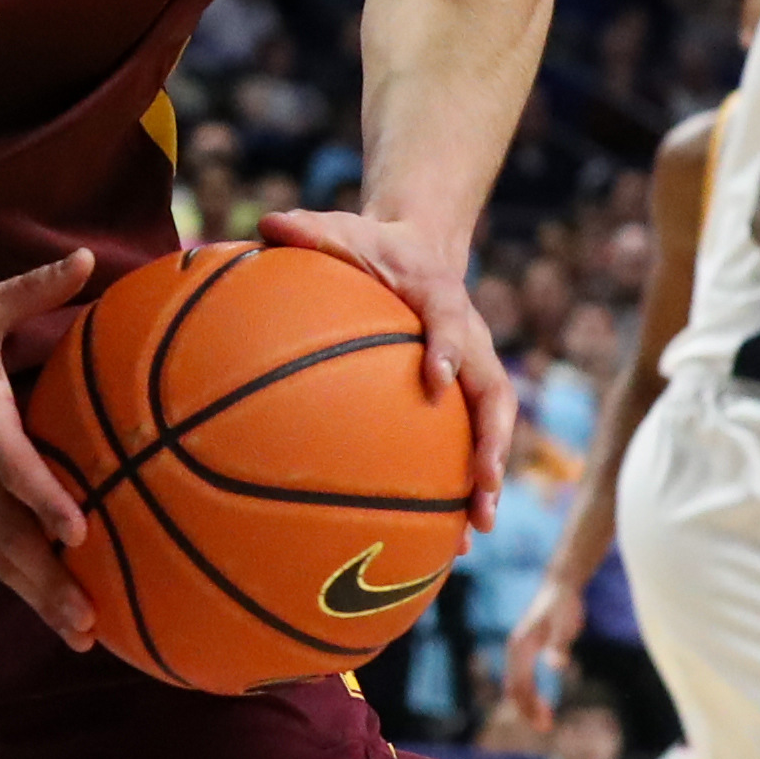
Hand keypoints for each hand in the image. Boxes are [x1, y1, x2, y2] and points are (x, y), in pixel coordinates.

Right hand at [0, 252, 97, 648]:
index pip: (18, 473)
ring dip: (40, 597)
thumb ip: (35, 289)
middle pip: (13, 543)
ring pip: (3, 558)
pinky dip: (23, 581)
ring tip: (84, 635)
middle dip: (51, 585)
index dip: (48, 503)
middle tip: (90, 625)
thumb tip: (91, 258)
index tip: (81, 534)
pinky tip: (54, 604)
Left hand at [259, 208, 512, 530]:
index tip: (438, 381)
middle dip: (492, 438)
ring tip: (476, 528)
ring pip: (494, 427)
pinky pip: (474, 441)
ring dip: (489, 477)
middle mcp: (471, 337)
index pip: (451, 322)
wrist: (419, 248)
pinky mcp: (467, 394)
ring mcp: (475, 370)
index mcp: (440, 295)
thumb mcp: (341, 229)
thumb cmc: (372, 245)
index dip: (449, 350)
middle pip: (494, 391)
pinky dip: (467, 486)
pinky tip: (448, 535)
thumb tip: (265, 223)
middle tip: (483, 482)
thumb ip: (308, 230)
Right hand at [502, 574, 583, 728]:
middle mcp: (515, 650)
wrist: (560, 586)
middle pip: (513, 687)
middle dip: (526, 709)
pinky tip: (543, 703)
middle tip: (546, 727)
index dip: (529, 706)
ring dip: (527, 704)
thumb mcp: (565, 625)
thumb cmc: (563, 605)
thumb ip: (560, 645)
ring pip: (516, 684)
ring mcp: (519, 650)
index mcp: (520, 647)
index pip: (518, 684)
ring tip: (546, 720)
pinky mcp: (527, 650)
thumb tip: (557, 666)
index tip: (545, 723)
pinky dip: (529, 693)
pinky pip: (522, 678)